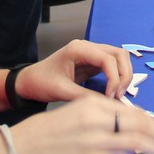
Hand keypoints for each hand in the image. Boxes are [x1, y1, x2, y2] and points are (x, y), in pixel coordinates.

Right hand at [11, 94, 153, 153]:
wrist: (22, 146)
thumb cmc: (45, 130)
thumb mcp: (73, 111)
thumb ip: (97, 115)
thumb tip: (120, 123)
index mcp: (93, 104)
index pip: (130, 111)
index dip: (150, 121)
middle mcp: (97, 118)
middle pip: (139, 124)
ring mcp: (95, 140)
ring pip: (136, 142)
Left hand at [14, 40, 132, 102]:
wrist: (29, 81)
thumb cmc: (41, 82)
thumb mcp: (61, 91)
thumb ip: (85, 96)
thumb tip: (108, 105)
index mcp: (78, 49)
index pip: (108, 58)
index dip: (114, 78)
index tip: (111, 97)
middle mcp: (88, 47)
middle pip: (119, 54)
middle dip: (124, 75)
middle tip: (118, 95)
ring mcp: (91, 53)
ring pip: (119, 58)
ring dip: (123, 75)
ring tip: (117, 94)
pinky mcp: (93, 62)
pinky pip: (113, 66)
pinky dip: (118, 77)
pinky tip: (113, 92)